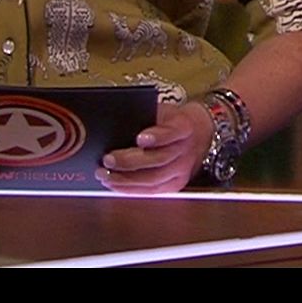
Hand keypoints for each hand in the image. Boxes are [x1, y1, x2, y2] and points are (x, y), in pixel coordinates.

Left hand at [96, 101, 213, 194]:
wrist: (197, 135)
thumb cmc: (172, 121)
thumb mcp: (161, 111)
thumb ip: (143, 116)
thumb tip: (114, 124)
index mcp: (184, 127)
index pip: (172, 132)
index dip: (157, 137)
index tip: (139, 138)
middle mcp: (185, 151)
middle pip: (159, 159)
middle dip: (130, 162)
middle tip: (108, 160)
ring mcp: (182, 171)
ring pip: (153, 179)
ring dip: (126, 180)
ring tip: (105, 175)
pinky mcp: (175, 185)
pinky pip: (151, 191)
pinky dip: (130, 189)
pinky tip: (115, 184)